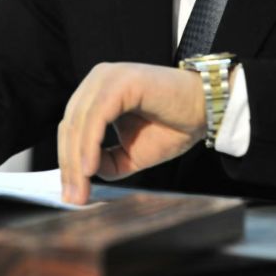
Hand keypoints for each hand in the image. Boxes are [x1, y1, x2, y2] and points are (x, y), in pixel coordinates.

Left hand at [58, 61, 206, 204]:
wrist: (208, 110)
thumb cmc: (174, 125)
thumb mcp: (132, 152)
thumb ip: (107, 161)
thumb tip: (85, 173)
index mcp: (97, 92)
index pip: (71, 129)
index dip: (68, 162)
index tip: (70, 194)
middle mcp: (99, 79)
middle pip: (70, 125)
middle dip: (69, 165)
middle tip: (73, 198)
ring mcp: (109, 77)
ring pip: (80, 121)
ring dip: (77, 159)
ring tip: (81, 188)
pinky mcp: (122, 81)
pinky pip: (97, 115)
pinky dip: (90, 142)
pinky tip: (91, 167)